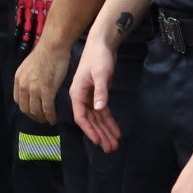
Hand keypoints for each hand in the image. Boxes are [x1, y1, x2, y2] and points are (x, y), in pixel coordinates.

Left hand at [13, 36, 69, 125]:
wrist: (53, 47)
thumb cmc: (45, 53)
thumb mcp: (29, 66)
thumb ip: (29, 78)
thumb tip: (35, 88)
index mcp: (18, 79)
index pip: (18, 100)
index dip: (25, 108)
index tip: (32, 110)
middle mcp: (24, 85)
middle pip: (25, 108)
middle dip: (33, 116)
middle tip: (40, 119)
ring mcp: (34, 89)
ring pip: (36, 111)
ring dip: (42, 118)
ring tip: (47, 120)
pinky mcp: (47, 91)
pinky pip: (47, 109)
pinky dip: (50, 116)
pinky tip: (53, 119)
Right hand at [67, 33, 120, 149]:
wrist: (102, 44)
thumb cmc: (99, 57)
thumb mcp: (101, 74)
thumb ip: (100, 92)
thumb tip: (99, 109)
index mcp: (77, 94)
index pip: (81, 117)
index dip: (90, 131)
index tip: (99, 142)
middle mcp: (82, 98)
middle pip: (90, 121)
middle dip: (101, 135)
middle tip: (111, 149)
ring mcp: (90, 97)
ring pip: (97, 118)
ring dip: (105, 131)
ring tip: (115, 144)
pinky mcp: (99, 94)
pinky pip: (103, 112)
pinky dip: (109, 121)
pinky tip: (116, 131)